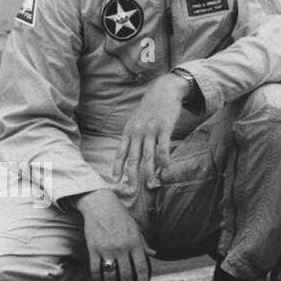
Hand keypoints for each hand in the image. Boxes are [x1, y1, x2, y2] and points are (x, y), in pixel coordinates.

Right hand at [75, 189, 152, 280]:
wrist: (101, 206)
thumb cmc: (121, 217)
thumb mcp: (136, 229)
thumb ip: (144, 244)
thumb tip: (154, 254)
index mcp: (135, 243)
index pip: (142, 266)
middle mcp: (122, 247)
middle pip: (126, 274)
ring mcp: (107, 249)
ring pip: (110, 274)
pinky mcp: (93, 249)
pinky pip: (95, 269)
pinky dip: (98, 278)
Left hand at [113, 73, 187, 187]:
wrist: (165, 89)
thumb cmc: (151, 106)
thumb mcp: (137, 119)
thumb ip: (134, 134)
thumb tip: (133, 151)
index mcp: (129, 130)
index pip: (120, 152)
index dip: (117, 167)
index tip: (115, 180)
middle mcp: (137, 132)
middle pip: (133, 158)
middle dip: (131, 176)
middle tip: (131, 190)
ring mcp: (151, 130)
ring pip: (148, 156)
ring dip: (149, 172)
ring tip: (151, 184)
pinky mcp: (165, 128)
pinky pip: (163, 148)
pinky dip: (164, 160)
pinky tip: (166, 168)